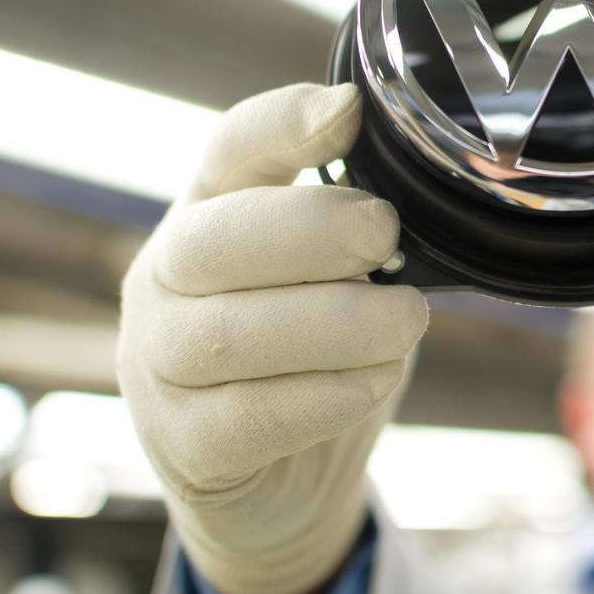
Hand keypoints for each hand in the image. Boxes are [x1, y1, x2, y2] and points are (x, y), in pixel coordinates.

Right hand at [117, 84, 426, 593]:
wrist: (281, 484)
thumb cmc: (317, 356)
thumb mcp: (339, 274)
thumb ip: (360, 226)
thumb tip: (433, 184)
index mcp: (210, 215)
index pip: (231, 150)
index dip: (284, 122)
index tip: (352, 109)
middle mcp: (166, 280)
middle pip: (213, 240)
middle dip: (313, 231)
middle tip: (386, 237)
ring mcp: (161, 366)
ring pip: (230, 334)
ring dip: (337, 323)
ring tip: (407, 324)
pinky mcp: (185, 446)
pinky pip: (248, 417)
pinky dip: (324, 396)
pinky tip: (373, 382)